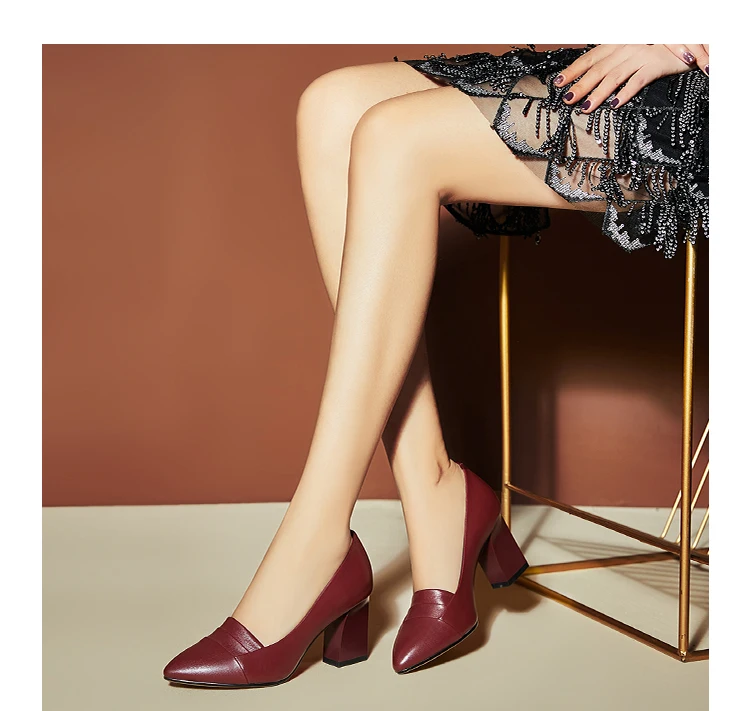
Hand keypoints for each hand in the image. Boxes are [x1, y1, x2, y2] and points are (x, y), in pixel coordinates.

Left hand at [552, 44, 703, 114]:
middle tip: (566, 99)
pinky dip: (625, 93)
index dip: (573, 71)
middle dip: (580, 85)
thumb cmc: (654, 48)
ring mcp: (640, 56)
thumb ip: (612, 62)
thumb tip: (590, 79)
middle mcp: (625, 48)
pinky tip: (615, 104)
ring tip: (585, 107)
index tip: (557, 83)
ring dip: (598, 93)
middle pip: (598, 69)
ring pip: (613, 77)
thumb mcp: (629, 51)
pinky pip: (637, 81)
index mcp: (616, 44)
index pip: (590, 59)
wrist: (687, 41)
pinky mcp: (655, 65)